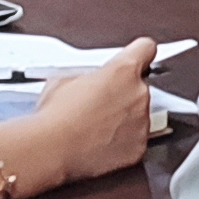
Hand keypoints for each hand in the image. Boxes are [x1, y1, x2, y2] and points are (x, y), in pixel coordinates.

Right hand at [28, 40, 157, 188]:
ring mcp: (142, 122)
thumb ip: (88, 73)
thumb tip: (88, 79)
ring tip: (96, 126)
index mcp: (124, 70)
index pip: (146, 48)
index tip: (135, 59)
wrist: (53, 149)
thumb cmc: (56, 115)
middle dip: (123, 92)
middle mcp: (139, 94)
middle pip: (139, 86)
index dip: (138, 53)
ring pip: (139, 114)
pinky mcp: (139, 147)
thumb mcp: (65, 78)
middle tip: (99, 104)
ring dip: (123, 118)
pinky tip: (100, 142)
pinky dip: (122, 141)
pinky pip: (135, 139)